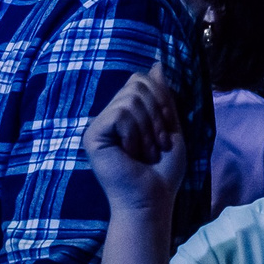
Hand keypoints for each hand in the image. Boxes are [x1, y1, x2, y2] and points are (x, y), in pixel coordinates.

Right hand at [83, 67, 187, 214]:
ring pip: (131, 98)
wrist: (152, 200)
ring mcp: (98, 126)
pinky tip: (133, 153)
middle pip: (137, 84)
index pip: (141, 80)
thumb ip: (163, 96)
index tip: (168, 130)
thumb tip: (157, 63)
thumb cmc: (163, 171)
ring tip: (147, 152)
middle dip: (157, 113)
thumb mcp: (170, 127)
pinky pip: (120, 113)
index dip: (161, 99)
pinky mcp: (92, 136)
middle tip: (158, 144)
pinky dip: (135, 133)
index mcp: (126, 114)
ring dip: (149, 127)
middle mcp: (108, 116)